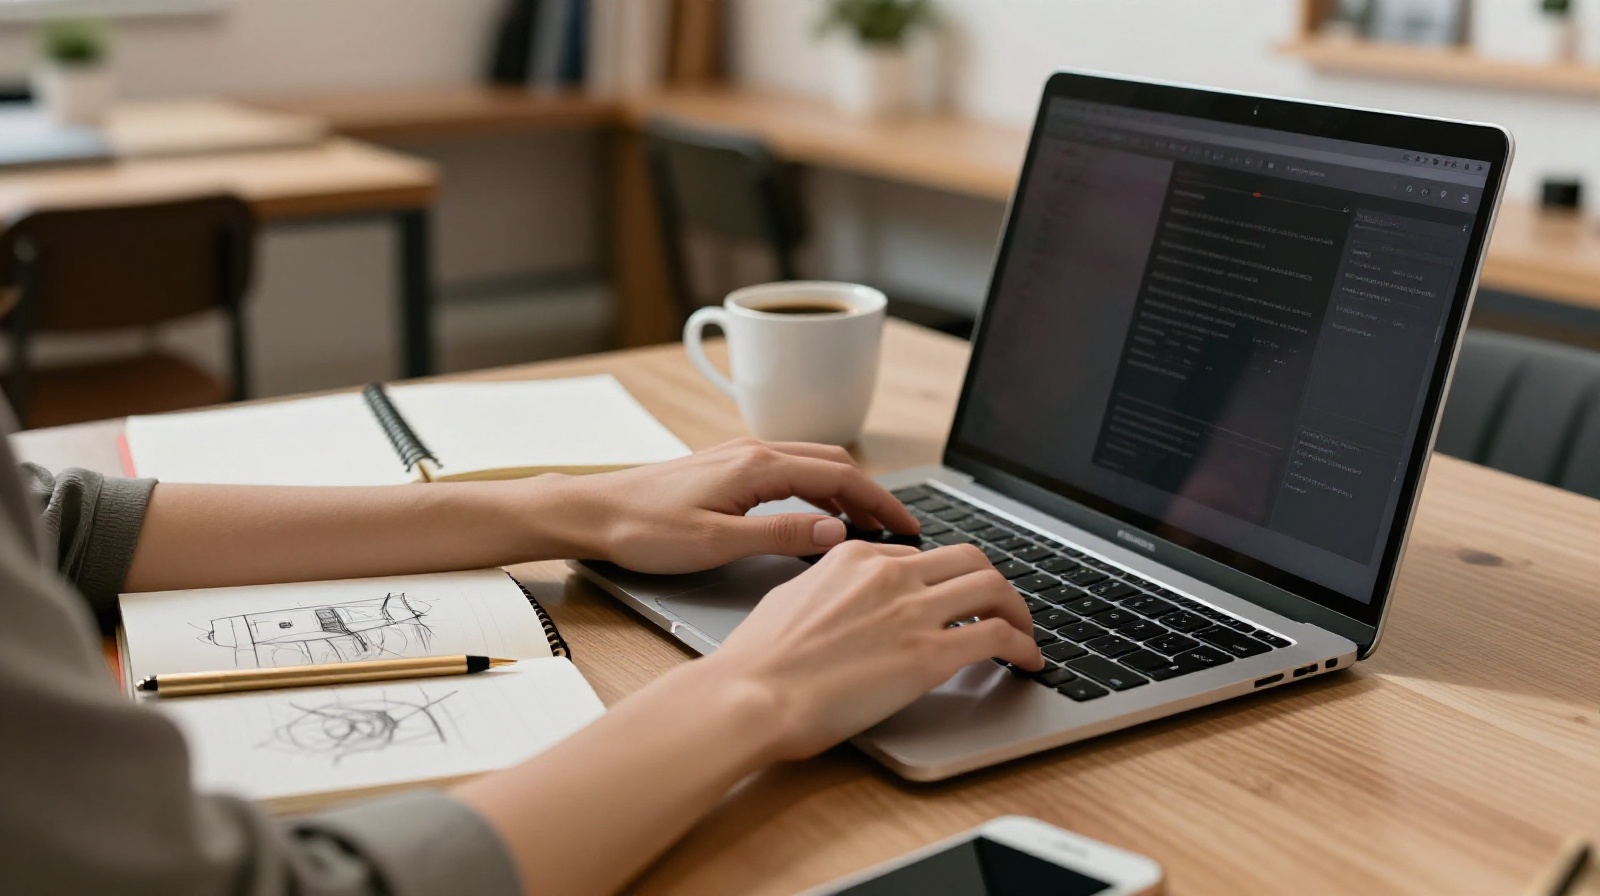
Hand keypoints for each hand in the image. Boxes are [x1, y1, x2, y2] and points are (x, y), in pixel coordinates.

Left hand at [554, 439, 919, 573]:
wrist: (592, 512)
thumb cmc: (644, 531)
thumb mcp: (717, 543)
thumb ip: (781, 537)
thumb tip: (837, 533)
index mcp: (758, 466)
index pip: (840, 477)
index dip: (881, 502)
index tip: (908, 525)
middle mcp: (753, 451)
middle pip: (833, 462)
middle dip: (872, 492)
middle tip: (898, 528)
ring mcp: (739, 455)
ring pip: (812, 463)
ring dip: (845, 489)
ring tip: (867, 525)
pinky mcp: (726, 467)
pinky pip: (788, 469)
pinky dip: (817, 488)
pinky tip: (817, 515)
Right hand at [705, 541, 1043, 761]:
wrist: (752, 694)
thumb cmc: (757, 661)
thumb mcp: (790, 599)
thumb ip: (826, 589)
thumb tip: (839, 600)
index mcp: (854, 556)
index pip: (921, 555)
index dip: (944, 579)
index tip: (952, 599)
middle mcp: (890, 574)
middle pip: (969, 559)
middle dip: (994, 583)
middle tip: (1001, 608)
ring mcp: (913, 612)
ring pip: (994, 588)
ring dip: (1018, 610)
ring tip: (1024, 633)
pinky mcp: (929, 655)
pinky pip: (997, 637)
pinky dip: (1023, 647)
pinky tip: (1028, 662)